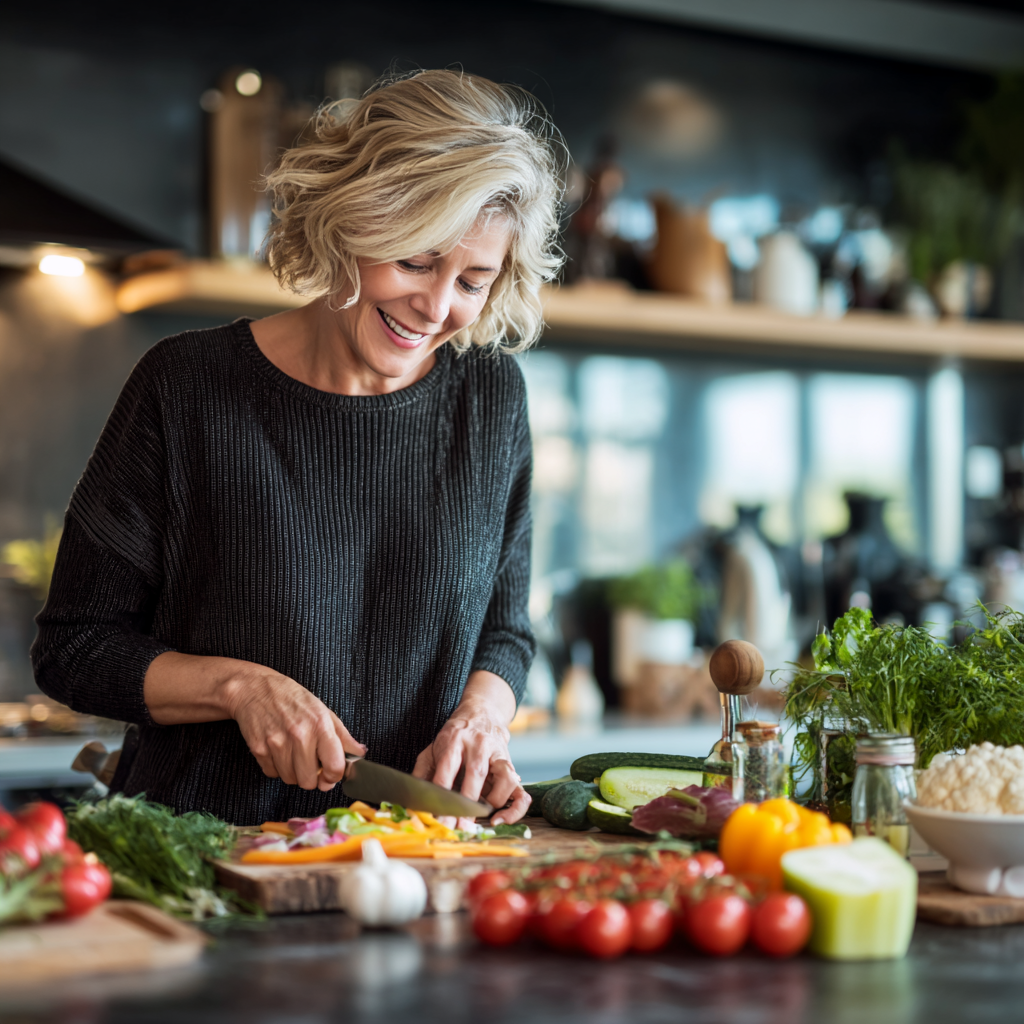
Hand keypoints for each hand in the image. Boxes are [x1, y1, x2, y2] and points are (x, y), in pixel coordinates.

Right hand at [144, 652, 365, 791]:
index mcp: (320, 725)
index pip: (335, 767)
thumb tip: (360, 752)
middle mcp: (299, 735)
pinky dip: (276, 768)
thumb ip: (343, 735)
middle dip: (312, 777)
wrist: (254, 688)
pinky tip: (278, 751)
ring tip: (293, 754)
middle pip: (310, 781)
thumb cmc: (291, 698)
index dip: (334, 776)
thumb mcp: (323, 710)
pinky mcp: (259, 749)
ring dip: (293, 773)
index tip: (331, 774)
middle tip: (310, 763)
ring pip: (290, 780)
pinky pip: (272, 774)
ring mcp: (277, 743)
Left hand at [412, 671, 529, 824]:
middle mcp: (479, 745)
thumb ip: (421, 772)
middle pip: (475, 774)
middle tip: (457, 827)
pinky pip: (521, 790)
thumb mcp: (432, 748)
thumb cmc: (454, 737)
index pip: (447, 769)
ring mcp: (498, 755)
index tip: (436, 817)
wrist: (482, 714)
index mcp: (454, 740)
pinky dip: (515, 809)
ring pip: (505, 779)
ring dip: (494, 802)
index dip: (441, 795)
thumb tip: (412, 801)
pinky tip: (501, 819)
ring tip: (481, 817)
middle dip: (467, 804)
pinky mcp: (511, 766)